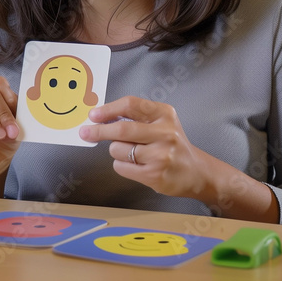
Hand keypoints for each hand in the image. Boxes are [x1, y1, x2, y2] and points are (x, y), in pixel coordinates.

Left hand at [80, 95, 213, 199]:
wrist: (195, 172)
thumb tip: (100, 117)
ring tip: (132, 154)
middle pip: (122, 129)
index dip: (108, 109)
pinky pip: (121, 167)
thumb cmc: (172, 145)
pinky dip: (121, 165)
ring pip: (118, 150)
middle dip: (99, 131)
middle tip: (85, 132)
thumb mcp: (161, 123)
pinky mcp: (154, 175)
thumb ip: (135, 117)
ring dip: (116, 151)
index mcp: (164, 114)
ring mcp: (161, 155)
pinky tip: (136, 165)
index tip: (93, 115)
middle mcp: (165, 133)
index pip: (130, 105)